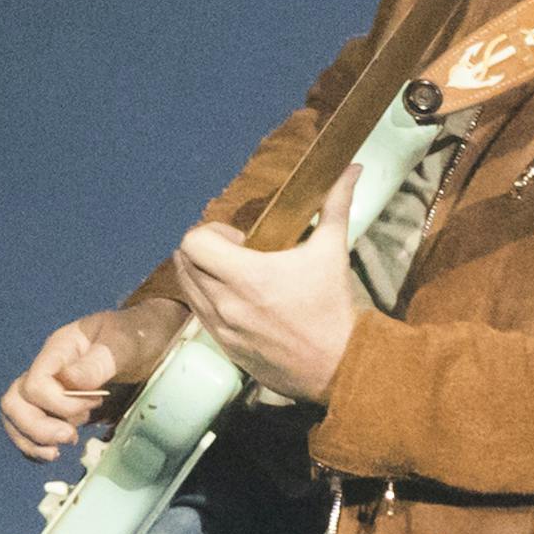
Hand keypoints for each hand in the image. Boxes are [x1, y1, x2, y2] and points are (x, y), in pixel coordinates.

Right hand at [0, 296, 185, 461]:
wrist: (151, 337)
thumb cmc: (140, 334)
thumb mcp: (126, 343)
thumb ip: (99, 361)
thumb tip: (69, 382)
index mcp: (60, 348)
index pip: (35, 383)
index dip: (58, 404)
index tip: (93, 405)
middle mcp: (48, 368)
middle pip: (15, 402)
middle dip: (37, 428)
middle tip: (71, 437)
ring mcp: (49, 387)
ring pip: (16, 417)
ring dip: (33, 439)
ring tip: (61, 449)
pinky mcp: (55, 405)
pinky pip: (28, 427)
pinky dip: (35, 444)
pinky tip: (55, 451)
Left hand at [174, 164, 361, 404]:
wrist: (336, 364)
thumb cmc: (332, 306)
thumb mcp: (333, 251)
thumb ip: (336, 205)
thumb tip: (351, 169)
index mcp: (248, 275)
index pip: (194, 242)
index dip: (212, 231)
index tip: (241, 237)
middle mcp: (225, 302)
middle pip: (183, 262)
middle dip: (204, 249)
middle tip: (235, 252)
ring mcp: (221, 328)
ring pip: (186, 289)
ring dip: (201, 274)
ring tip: (234, 274)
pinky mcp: (223, 347)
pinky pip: (198, 315)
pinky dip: (208, 299)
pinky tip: (239, 300)